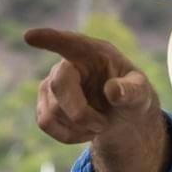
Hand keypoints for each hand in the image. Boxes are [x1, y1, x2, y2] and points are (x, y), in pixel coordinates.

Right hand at [24, 28, 159, 146]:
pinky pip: (45, 123)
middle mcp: (68, 64)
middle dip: (79, 112)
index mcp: (93, 52)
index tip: (30, 37)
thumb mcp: (141, 94)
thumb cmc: (131, 97)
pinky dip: (67, 134)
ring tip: (98, 124)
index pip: (69, 42)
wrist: (120, 117)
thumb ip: (132, 91)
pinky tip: (84, 130)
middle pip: (59, 85)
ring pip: (52, 110)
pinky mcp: (43, 104)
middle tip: (102, 126)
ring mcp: (51, 83)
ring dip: (78, 126)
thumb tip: (113, 90)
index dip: (49, 39)